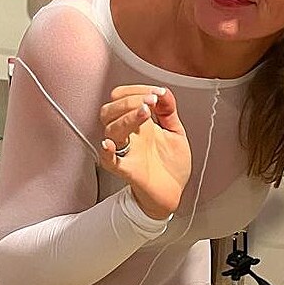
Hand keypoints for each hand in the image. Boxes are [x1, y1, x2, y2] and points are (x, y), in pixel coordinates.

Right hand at [99, 85, 190, 219]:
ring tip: (145, 112)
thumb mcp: (176, 132)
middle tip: (150, 100)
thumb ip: (169, 111)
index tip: (158, 92)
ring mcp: (127, 152)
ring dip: (126, 117)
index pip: (123, 97)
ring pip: (110, 129)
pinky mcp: (128, 170)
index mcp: (138, 124)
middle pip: (110, 110)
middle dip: (129, 100)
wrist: (173, 194)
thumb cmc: (170, 166)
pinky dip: (107, 152)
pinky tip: (109, 144)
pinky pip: (109, 161)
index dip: (137, 90)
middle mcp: (129, 136)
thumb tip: (164, 92)